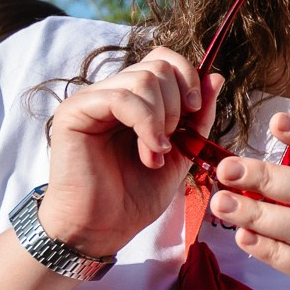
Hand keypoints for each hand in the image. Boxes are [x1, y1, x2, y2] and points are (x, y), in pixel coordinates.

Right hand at [39, 51, 217, 259]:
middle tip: (171, 142)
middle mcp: (110, 93)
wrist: (104, 228)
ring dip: (161, 120)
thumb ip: (198, 116)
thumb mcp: (181, 152)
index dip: (187, 78)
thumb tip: (214, 76)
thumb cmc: (136, 196)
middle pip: (157, 66)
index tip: (195, 112)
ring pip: (143, 79)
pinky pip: (122, 97)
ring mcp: (91, 99)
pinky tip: (150, 151)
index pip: (162, 60)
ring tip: (156, 154)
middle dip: (176, 104)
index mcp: (134, 99)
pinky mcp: (75, 111)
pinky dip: (146, 123)